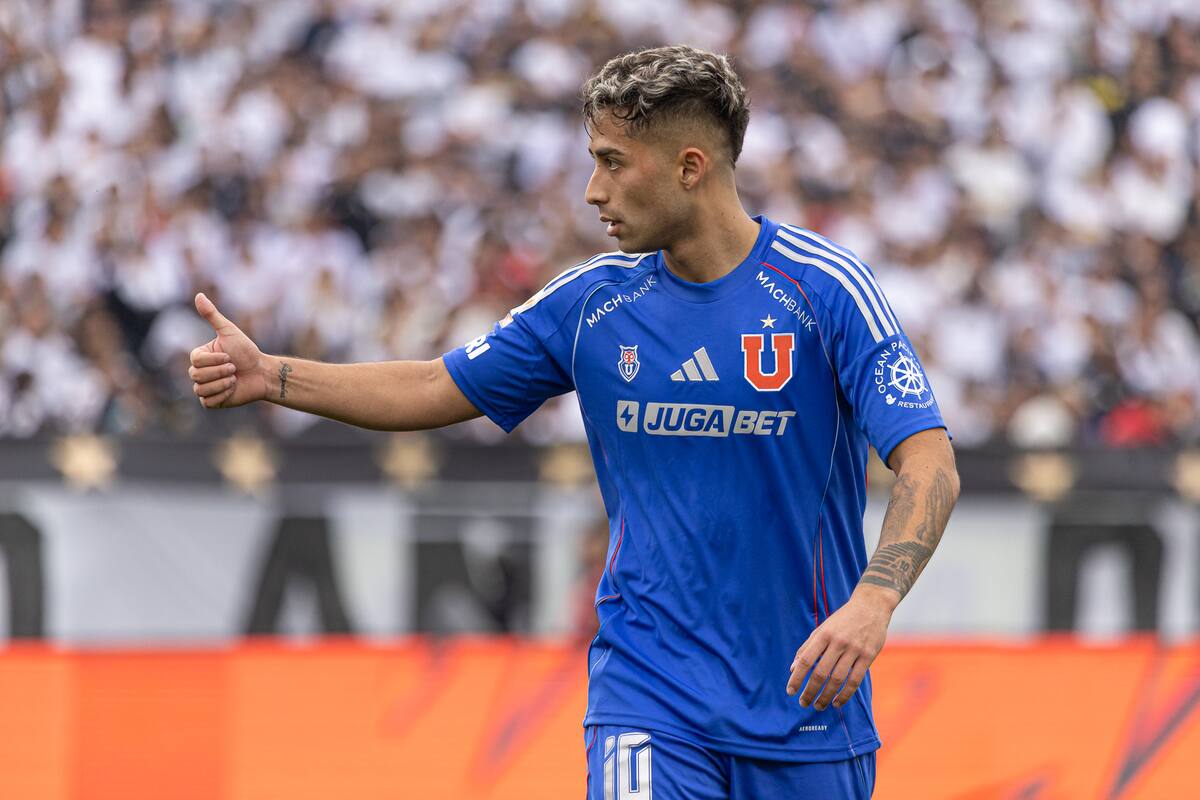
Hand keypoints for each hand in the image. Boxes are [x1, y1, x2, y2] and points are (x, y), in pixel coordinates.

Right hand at [189, 293, 268, 407]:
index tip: (229, 357)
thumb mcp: (229, 332)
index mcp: (200, 357)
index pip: (195, 361)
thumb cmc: (247, 352)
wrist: (263, 373)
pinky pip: (208, 402)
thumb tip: (198, 295)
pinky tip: (233, 389)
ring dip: (222, 383)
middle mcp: (199, 372)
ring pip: (200, 389)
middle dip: (220, 372)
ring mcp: (205, 387)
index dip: (213, 360)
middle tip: (234, 368)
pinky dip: (223, 395)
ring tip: (235, 379)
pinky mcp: (212, 401)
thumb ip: (212, 315)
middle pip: (195, 376)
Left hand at [786, 587, 895, 710]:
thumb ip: (807, 647)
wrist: (871, 606)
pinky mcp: (868, 656)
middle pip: (821, 673)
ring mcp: (854, 650)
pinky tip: (837, 703)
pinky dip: (845, 694)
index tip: (790, 691)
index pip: (806, 660)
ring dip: (826, 696)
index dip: (797, 678)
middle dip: (810, 691)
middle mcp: (838, 642)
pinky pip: (855, 680)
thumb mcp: (822, 628)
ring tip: (818, 706)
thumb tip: (793, 668)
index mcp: (823, 634)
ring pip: (837, 679)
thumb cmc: (843, 619)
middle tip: (803, 703)